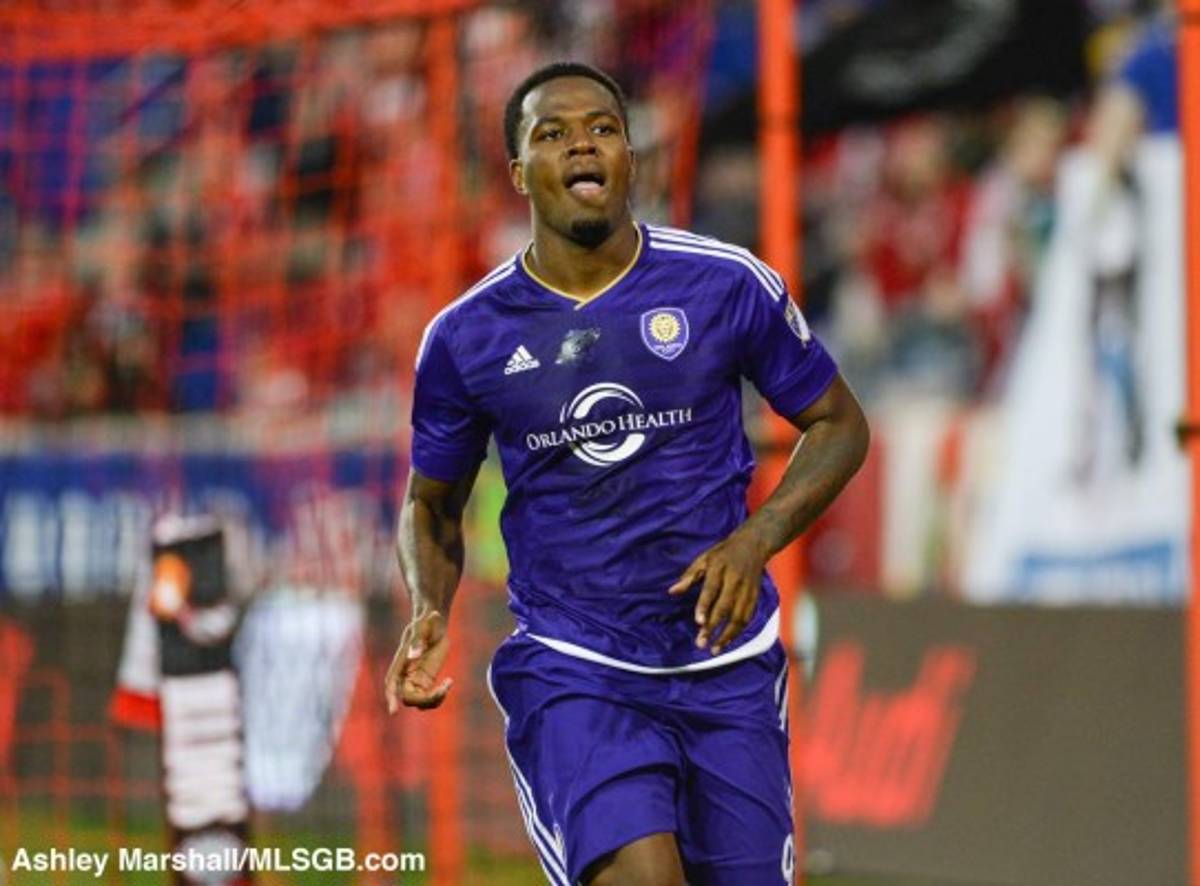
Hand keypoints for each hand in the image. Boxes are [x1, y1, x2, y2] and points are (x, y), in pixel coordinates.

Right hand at [384, 610, 452, 712]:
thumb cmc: (427, 622)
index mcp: (401, 662)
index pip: (391, 683)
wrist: (435, 622)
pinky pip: (429, 698)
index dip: (391, 697)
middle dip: (424, 699)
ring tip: (447, 686)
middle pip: (407, 698)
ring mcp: (416, 679)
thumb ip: (418, 641)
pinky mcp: (427, 681)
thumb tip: (414, 655)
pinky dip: (439, 696)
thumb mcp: (424, 627)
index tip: (394, 711)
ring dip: (433, 700)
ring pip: (419, 701)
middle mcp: (406, 674)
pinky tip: (449, 682)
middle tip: (443, 690)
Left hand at [667, 531, 768, 654]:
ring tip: (714, 649)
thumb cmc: (723, 553)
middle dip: (713, 627)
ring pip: (739, 616)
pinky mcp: (755, 597)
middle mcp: (735, 580)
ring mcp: (747, 590)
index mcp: (720, 568)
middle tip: (701, 643)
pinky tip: (727, 641)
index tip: (698, 622)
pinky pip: (748, 617)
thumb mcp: (704, 559)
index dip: (705, 606)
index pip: (711, 589)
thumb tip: (672, 592)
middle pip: (724, 607)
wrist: (754, 545)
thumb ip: (689, 576)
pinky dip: (738, 632)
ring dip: (727, 635)